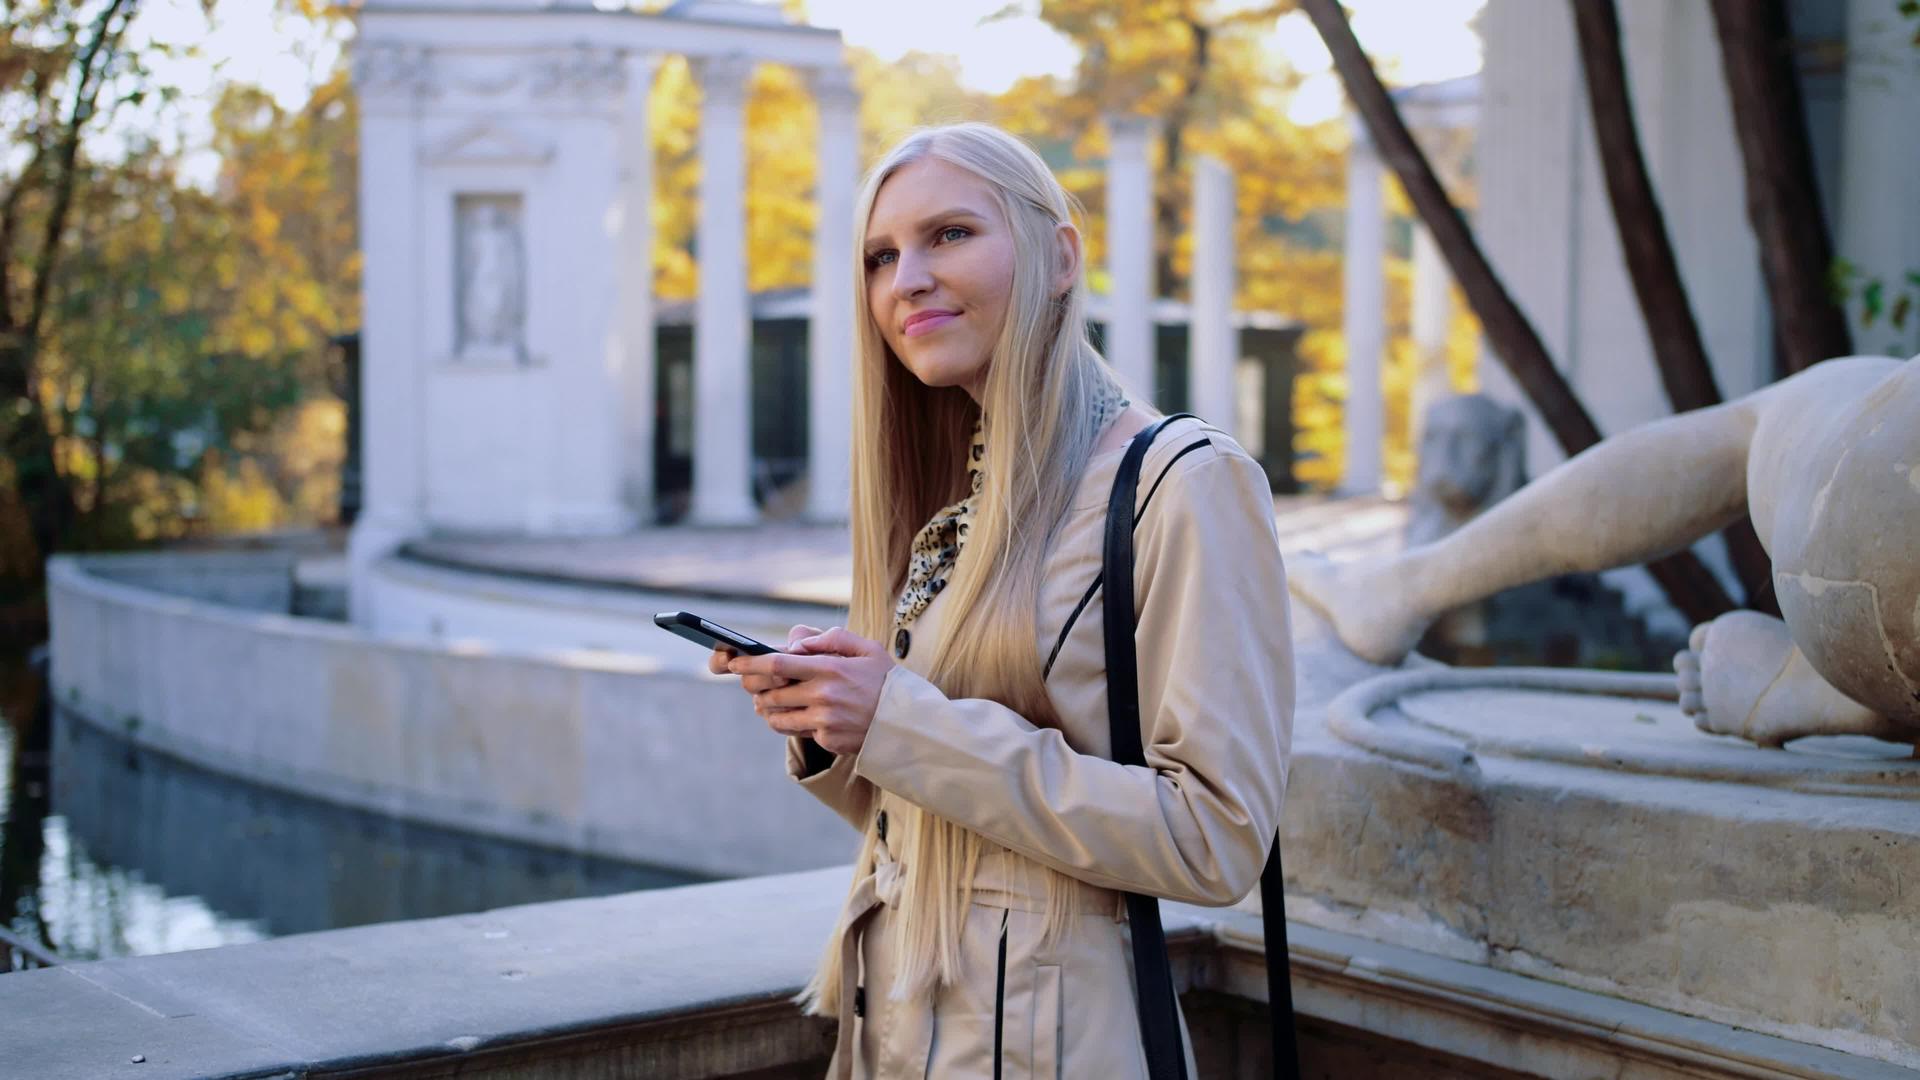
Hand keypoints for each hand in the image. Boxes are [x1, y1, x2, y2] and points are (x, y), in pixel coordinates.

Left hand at [723, 626, 894, 755]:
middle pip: (771, 693)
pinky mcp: (827, 740)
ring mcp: (824, 721)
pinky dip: (792, 723)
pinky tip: (798, 716)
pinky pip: (798, 731)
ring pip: (778, 717)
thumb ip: (831, 639)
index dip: (750, 664)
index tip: (734, 663)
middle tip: (751, 684)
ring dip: (767, 709)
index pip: (777, 665)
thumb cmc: (885, 681)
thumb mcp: (867, 649)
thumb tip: (796, 644)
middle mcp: (823, 696)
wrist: (907, 722)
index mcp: (830, 669)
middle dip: (755, 689)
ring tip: (768, 702)